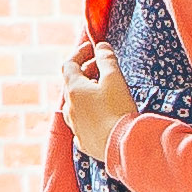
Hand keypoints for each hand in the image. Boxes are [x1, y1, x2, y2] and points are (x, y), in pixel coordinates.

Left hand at [59, 42, 136, 163]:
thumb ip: (106, 59)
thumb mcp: (114, 78)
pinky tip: (100, 115)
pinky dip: (89, 114)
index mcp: (74, 90)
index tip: (91, 48)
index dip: (79, 53)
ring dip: (86, 94)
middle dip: (85, 72)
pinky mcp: (83, 141)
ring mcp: (74, 126)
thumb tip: (101, 46)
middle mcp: (69, 108)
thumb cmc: (118, 109)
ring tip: (102, 90)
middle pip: (71, 84)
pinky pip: (82, 123)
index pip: (69, 64)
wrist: (122, 145)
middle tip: (101, 67)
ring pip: (75, 105)